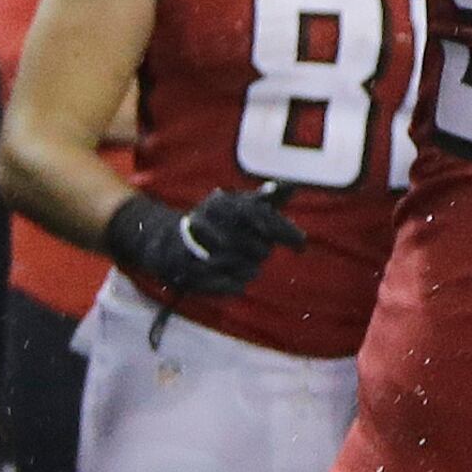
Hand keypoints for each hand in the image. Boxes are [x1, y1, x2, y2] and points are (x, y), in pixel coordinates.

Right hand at [104, 184, 306, 299]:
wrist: (170, 243)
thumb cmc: (215, 222)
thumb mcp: (240, 204)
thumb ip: (268, 198)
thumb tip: (293, 185)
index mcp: (225, 204)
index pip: (265, 218)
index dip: (286, 233)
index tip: (302, 245)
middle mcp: (213, 224)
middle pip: (263, 250)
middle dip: (261, 250)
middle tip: (252, 247)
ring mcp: (203, 251)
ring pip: (252, 270)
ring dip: (249, 266)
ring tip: (235, 258)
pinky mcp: (197, 276)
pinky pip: (236, 286)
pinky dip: (236, 281)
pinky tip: (227, 273)